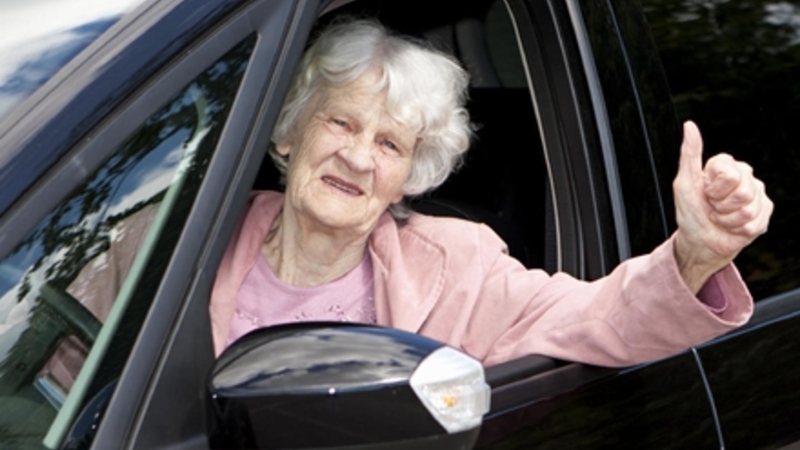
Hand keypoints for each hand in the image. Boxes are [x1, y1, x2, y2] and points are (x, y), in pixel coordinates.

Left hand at [672, 121, 772, 292]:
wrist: (700, 242)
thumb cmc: (690, 213)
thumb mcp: (683, 184)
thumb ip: (689, 154)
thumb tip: (689, 125)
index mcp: (726, 165)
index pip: (730, 175)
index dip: (714, 190)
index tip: (705, 193)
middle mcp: (745, 175)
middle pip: (743, 191)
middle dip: (722, 206)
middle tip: (713, 208)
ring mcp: (757, 193)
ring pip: (749, 208)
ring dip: (728, 219)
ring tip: (720, 218)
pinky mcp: (765, 212)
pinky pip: (756, 222)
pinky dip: (739, 229)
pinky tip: (732, 226)